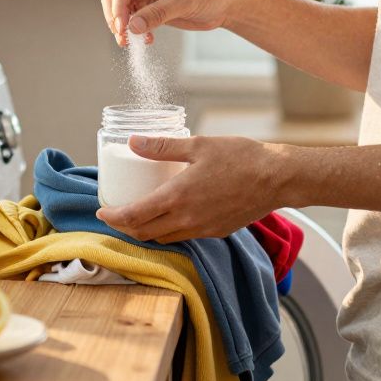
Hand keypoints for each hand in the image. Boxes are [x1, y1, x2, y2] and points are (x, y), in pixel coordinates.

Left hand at [96, 135, 284, 242]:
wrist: (278, 178)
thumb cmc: (241, 158)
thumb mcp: (198, 145)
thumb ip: (163, 146)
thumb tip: (133, 142)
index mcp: (178, 197)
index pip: (134, 217)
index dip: (113, 217)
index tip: (102, 210)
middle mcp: (187, 219)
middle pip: (144, 233)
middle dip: (124, 227)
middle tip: (115, 214)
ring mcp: (202, 229)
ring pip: (163, 238)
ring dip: (146, 231)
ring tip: (138, 215)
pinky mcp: (216, 232)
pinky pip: (184, 237)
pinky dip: (168, 231)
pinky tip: (169, 216)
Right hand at [99, 0, 231, 45]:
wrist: (224, 4)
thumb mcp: (183, 1)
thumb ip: (157, 13)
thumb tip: (132, 28)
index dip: (117, 6)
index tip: (121, 27)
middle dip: (115, 16)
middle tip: (122, 37)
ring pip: (120, 9)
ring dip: (123, 27)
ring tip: (132, 42)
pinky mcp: (149, 6)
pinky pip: (132, 20)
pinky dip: (134, 31)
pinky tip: (147, 39)